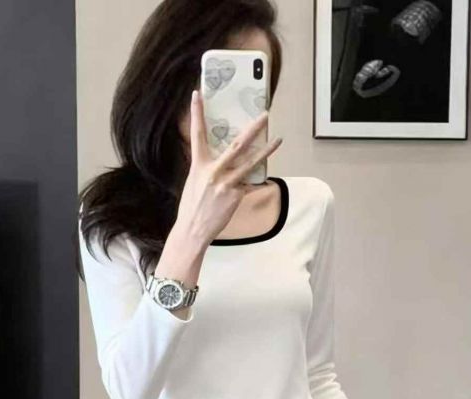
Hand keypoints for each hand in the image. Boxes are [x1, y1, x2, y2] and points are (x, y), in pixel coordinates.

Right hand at [174, 88, 282, 251]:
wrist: (193, 230)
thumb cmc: (192, 207)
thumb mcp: (194, 182)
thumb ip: (208, 168)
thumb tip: (223, 160)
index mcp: (199, 166)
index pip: (197, 134)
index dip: (196, 114)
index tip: (197, 95)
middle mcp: (214, 172)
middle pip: (237, 144)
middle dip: (252, 129)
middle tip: (264, 115)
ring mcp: (227, 184)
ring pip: (251, 163)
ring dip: (267, 150)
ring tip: (278, 139)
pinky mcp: (236, 195)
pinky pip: (249, 184)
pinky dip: (255, 182)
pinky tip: (262, 179)